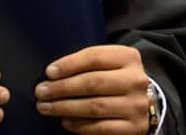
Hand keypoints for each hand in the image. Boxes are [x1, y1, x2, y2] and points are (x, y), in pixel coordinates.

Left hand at [35, 45, 151, 134]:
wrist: (145, 102)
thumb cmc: (115, 79)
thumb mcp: (108, 63)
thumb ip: (86, 64)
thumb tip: (52, 74)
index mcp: (128, 57)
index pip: (94, 57)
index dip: (69, 64)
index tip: (49, 72)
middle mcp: (136, 80)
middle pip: (92, 83)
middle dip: (62, 88)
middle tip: (41, 92)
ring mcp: (137, 105)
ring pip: (95, 106)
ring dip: (65, 107)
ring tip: (46, 107)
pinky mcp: (134, 127)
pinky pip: (102, 128)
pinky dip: (80, 125)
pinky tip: (65, 121)